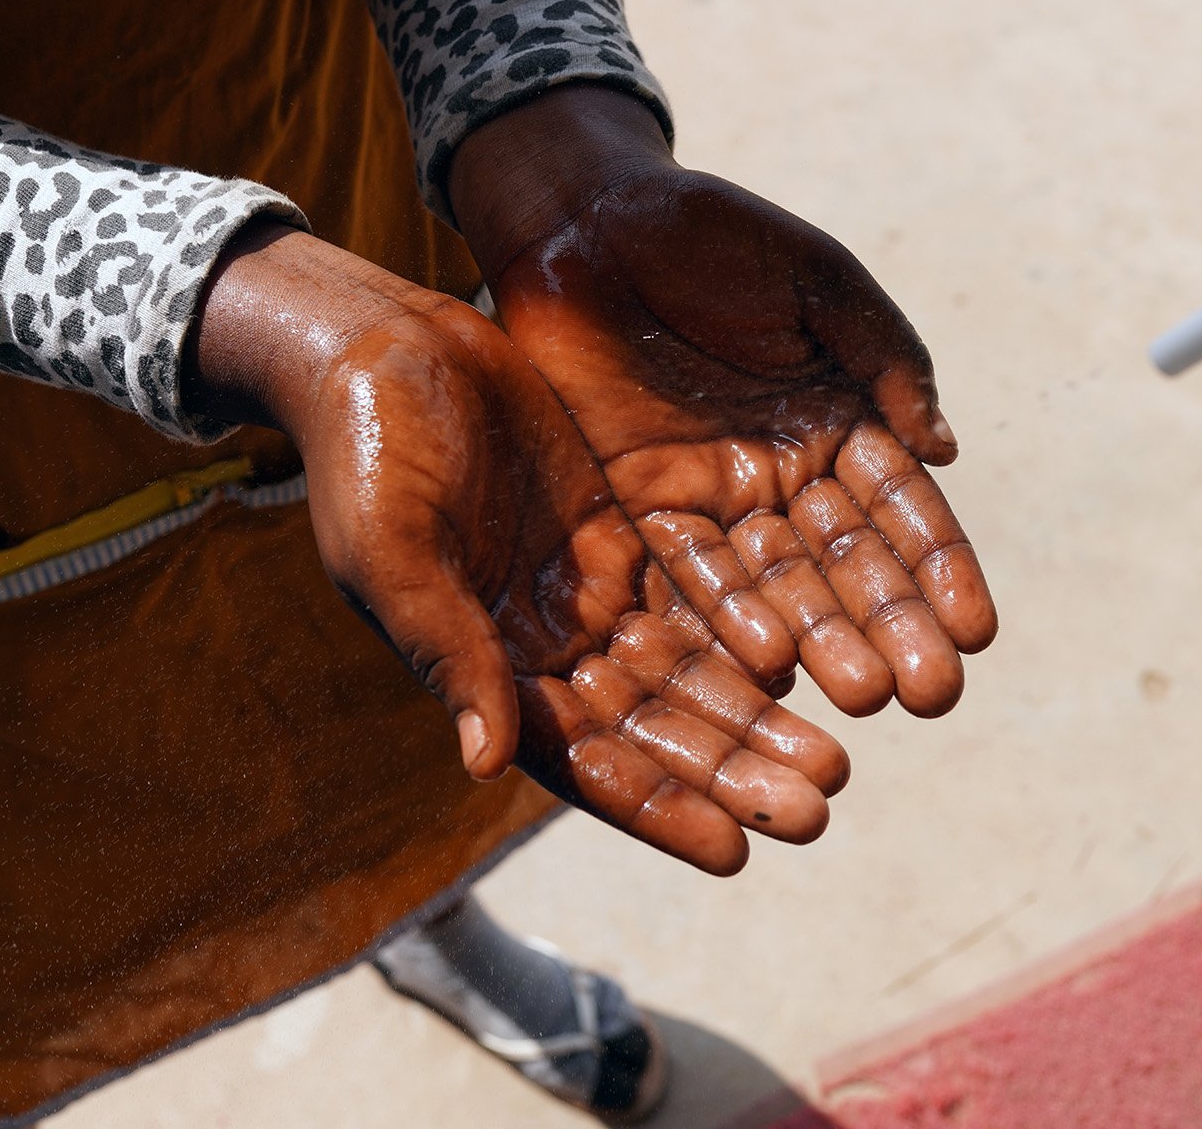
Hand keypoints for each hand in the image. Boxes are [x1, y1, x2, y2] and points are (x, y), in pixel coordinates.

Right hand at [187, 222, 846, 873]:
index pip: (585, 759)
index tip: (735, 853)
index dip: (658, 807)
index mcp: (485, 668)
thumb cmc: (366, 451)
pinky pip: (700, 593)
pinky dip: (751, 633)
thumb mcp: (395, 550)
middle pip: (655, 727)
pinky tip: (813, 666)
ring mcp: (588, 589)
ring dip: (756, 720)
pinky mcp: (622, 529)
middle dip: (731, 772)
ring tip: (834, 762)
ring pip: (689, 671)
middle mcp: (545, 645)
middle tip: (820, 810)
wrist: (378, 347)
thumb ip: (448, 650)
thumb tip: (486, 765)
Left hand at [449, 85, 998, 718]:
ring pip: (781, 583)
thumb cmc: (711, 231)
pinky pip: (692, 571)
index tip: (978, 633)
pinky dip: (731, 617)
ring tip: (866, 699)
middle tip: (933, 696)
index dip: (941, 569)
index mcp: (844, 418)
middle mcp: (788, 472)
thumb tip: (944, 448)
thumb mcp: (815, 279)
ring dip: (824, 642)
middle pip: (849, 563)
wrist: (585, 217)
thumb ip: (884, 356)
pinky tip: (772, 666)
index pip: (903, 507)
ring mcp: (718, 497)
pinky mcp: (643, 506)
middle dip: (893, 628)